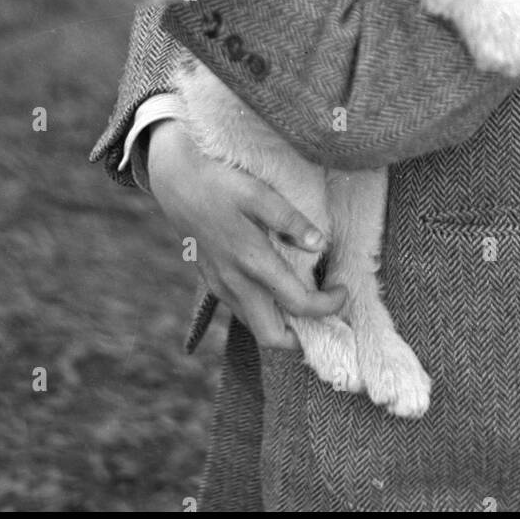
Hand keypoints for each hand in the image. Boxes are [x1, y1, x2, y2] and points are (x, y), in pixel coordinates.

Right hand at [146, 118, 346, 350]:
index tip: (342, 290)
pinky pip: (242, 312)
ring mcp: (221, 286)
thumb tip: (319, 243)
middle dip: (303, 337)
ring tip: (307, 302)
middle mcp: (235, 282)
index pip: (298, 304)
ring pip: (255, 327)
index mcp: (252, 261)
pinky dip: (265, 312)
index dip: (328, 306)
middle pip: (272, 337)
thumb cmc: (220, 182)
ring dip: (284, 326)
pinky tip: (279, 290)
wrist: (176, 181)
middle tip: (325, 312)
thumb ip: (289, 219)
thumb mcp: (257, 192)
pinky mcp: (213, 283)